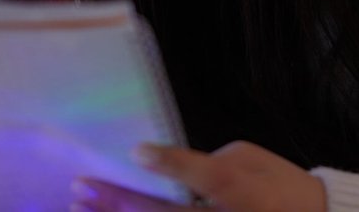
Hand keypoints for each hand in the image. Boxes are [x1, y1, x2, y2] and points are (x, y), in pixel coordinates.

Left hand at [72, 141, 327, 211]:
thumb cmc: (279, 186)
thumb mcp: (251, 159)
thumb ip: (210, 162)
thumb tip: (169, 170)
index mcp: (239, 190)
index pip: (202, 174)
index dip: (168, 162)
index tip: (136, 151)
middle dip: (119, 202)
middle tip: (81, 188)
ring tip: (80, 209)